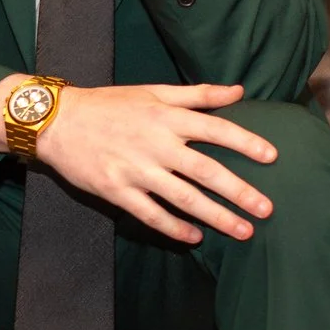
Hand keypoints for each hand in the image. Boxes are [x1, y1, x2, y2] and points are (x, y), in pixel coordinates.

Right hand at [0, 76, 274, 244]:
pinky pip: (151, 215)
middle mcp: (155, 144)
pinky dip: (174, 228)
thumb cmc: (108, 105)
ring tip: (243, 231)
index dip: (245, 142)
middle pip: (205, 171)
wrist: (57, 122)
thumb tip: (239, 92)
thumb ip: (198, 94)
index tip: (272, 157)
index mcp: (166, 116)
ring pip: (183, 198)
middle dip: (239, 192)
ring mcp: (136, 170)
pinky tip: (195, 238)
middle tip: (267, 209)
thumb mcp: (153, 91)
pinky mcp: (117, 191)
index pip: (215, 129)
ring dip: (216, 217)